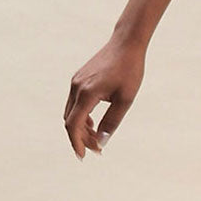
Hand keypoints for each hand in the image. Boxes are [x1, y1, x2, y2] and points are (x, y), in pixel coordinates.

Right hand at [64, 35, 145, 159]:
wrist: (126, 44)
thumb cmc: (129, 70)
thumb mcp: (125, 99)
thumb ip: (112, 122)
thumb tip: (102, 142)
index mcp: (87, 93)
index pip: (74, 125)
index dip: (76, 143)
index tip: (83, 156)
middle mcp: (77, 88)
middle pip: (70, 121)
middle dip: (81, 138)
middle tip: (98, 149)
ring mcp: (76, 82)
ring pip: (71, 113)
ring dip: (81, 128)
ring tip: (97, 138)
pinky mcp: (78, 80)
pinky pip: (74, 103)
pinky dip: (81, 116)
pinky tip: (93, 123)